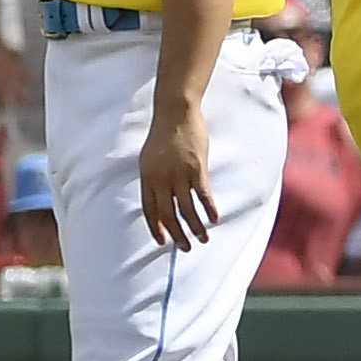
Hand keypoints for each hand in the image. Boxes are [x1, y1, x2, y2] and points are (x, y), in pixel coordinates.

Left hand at [141, 96, 216, 248]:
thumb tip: (163, 197)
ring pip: (187, 209)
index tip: (162, 240)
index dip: (155, 227)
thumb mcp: (150, 157)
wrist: (175, 112)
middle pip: (168, 214)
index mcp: (147, 177)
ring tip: (202, 239)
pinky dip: (208, 209)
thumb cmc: (163, 133)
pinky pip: (203, 195)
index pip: (149, 210)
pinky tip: (213, 219)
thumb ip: (154, 178)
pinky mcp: (197, 168)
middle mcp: (161, 179)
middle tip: (184, 247)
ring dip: (195, 227)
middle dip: (177, 234)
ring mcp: (179, 174)